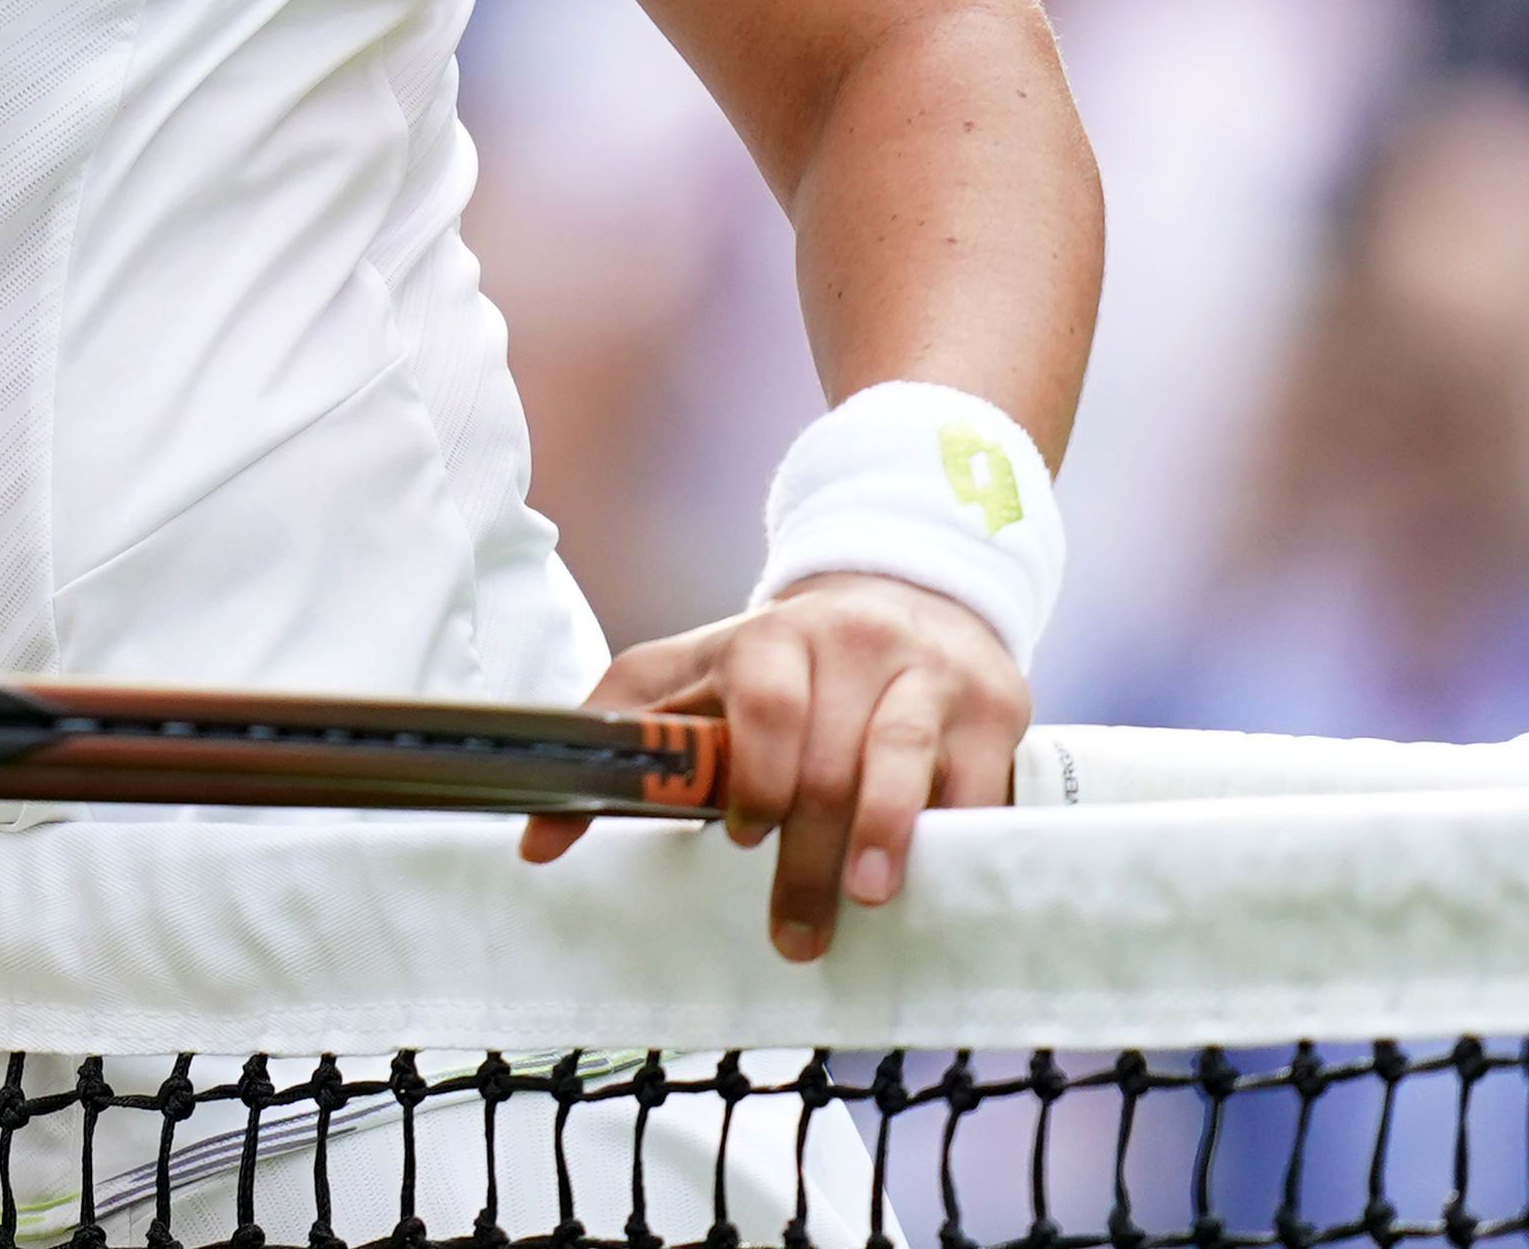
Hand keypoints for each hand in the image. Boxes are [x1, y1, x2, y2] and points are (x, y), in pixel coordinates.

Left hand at [520, 571, 1027, 963]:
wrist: (907, 593)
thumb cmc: (781, 663)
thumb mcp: (689, 678)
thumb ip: (616, 742)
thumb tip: (536, 845)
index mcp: (769, 639)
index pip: (763, 697)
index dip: (754, 772)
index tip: (739, 837)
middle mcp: (851, 644)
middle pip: (828, 757)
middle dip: (807, 855)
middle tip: (793, 935)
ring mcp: (927, 671)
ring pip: (904, 759)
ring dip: (885, 836)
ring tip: (869, 898)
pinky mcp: (991, 702)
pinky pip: (978, 779)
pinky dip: (958, 832)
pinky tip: (941, 874)